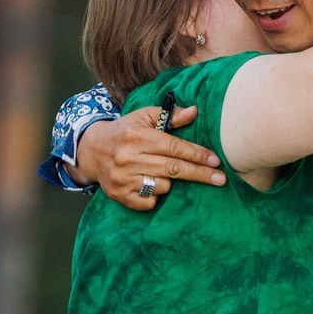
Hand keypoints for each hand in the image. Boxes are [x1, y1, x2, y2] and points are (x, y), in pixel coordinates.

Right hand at [72, 106, 226, 210]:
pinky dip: (155, 195)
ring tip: (160, 171)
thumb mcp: (143, 116)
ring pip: (163, 187)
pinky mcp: (119, 196)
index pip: (175, 147)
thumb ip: (169, 115)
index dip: (197, 155)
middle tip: (220, 179)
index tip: (216, 161)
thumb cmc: (124, 131)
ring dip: (171, 182)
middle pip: (174, 169)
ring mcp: (123, 179)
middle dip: (200, 174)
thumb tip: (194, 112)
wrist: (92, 150)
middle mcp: (129, 158)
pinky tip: (149, 184)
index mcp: (137, 137)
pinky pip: (150, 202)